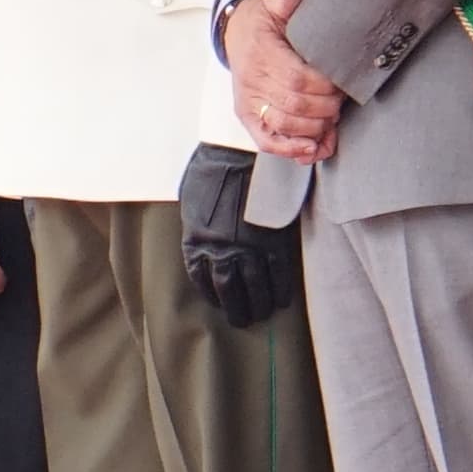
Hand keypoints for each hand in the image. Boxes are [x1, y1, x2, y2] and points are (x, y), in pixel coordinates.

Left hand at [178, 140, 298, 327]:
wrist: (239, 152)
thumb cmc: (212, 167)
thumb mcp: (191, 198)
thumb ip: (197, 222)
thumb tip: (202, 231)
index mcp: (196, 241)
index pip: (201, 278)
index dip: (211, 294)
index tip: (219, 302)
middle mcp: (220, 250)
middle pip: (229, 290)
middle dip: (237, 309)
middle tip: (244, 320)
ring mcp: (248, 248)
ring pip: (254, 287)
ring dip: (259, 304)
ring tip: (263, 314)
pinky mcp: (274, 241)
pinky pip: (278, 274)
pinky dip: (280, 289)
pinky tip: (281, 300)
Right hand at [225, 0, 344, 162]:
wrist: (235, 35)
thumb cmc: (262, 23)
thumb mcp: (273, 6)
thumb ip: (286, 0)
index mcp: (261, 53)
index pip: (296, 77)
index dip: (324, 87)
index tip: (341, 84)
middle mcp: (252, 80)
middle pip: (295, 104)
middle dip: (325, 108)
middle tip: (341, 103)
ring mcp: (248, 101)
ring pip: (284, 125)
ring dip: (314, 128)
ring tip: (331, 120)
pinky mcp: (247, 116)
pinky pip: (267, 141)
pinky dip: (290, 149)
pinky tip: (312, 149)